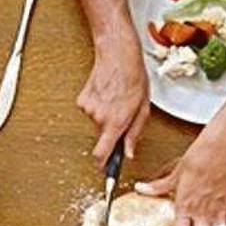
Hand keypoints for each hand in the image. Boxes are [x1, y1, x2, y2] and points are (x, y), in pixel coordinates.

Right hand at [77, 39, 149, 165]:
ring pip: (97, 122)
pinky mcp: (82, 100)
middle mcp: (99, 118)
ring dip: (106, 116)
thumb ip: (134, 134)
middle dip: (111, 131)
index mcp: (116, 123)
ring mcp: (88, 109)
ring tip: (116, 99)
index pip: (101, 154)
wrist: (117, 54)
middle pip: (102, 137)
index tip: (104, 172)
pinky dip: (98, 106)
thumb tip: (128, 153)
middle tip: (122, 115)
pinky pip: (91, 111)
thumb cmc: (133, 77)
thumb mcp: (143, 109)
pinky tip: (107, 93)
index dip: (102, 166)